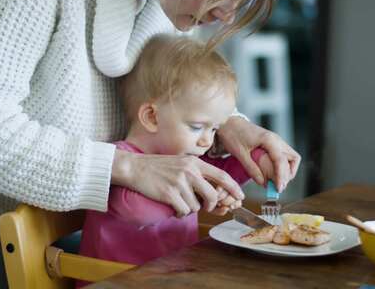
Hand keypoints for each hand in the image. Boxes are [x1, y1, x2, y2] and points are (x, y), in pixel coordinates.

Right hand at [111, 150, 244, 216]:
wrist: (134, 167)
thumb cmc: (157, 166)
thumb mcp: (181, 163)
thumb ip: (196, 173)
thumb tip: (211, 190)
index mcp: (194, 163)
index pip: (221, 175)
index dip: (233, 187)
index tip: (240, 196)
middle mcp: (190, 171)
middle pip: (212, 195)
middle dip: (211, 205)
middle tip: (204, 206)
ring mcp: (180, 182)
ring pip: (196, 206)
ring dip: (189, 208)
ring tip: (178, 201)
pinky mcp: (169, 193)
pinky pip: (183, 211)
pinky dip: (179, 212)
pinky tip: (171, 205)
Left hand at [217, 117, 300, 191]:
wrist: (228, 122)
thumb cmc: (233, 135)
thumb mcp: (240, 154)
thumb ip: (252, 169)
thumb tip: (263, 183)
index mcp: (269, 139)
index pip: (281, 160)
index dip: (281, 176)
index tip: (278, 189)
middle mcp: (276, 139)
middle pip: (293, 158)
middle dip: (288, 174)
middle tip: (277, 186)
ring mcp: (276, 141)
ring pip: (291, 157)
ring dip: (287, 171)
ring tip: (276, 181)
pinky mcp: (272, 144)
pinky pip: (283, 156)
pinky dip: (282, 166)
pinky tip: (272, 174)